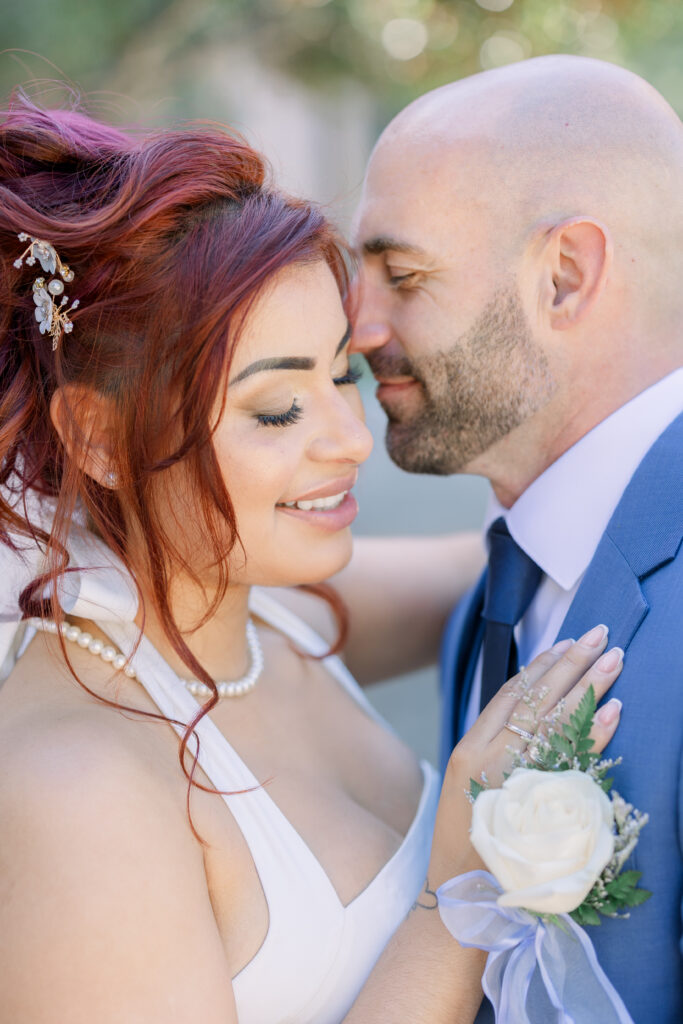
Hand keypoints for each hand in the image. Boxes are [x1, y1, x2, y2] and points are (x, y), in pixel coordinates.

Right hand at [430, 625, 622, 884]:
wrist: (458, 896)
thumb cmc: (468, 841)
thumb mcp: (470, 787)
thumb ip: (495, 751)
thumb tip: (537, 714)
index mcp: (469, 749)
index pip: (508, 696)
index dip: (539, 666)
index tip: (565, 642)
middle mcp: (487, 759)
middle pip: (535, 700)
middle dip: (570, 664)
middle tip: (600, 636)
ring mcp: (512, 781)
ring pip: (554, 722)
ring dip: (589, 688)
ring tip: (614, 661)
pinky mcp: (536, 806)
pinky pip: (572, 761)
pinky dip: (594, 734)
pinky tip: (614, 713)